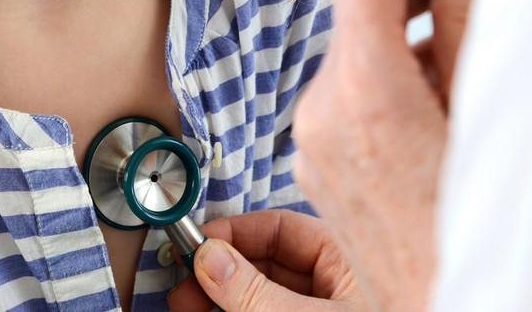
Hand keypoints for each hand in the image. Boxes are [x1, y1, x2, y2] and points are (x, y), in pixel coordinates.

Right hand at [166, 209, 365, 311]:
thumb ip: (257, 292)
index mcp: (347, 260)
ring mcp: (321, 309)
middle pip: (265, 264)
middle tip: (183, 289)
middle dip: (219, 273)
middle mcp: (336, 284)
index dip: (234, 234)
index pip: (281, 228)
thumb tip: (209, 258)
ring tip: (188, 307)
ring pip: (261, 295)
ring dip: (222, 298)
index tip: (196, 246)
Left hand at [292, 0, 493, 311]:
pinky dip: (384, 75)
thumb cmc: (473, 229)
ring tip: (458, 44)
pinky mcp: (316, 163)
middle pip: (354, 7)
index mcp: (364, 88)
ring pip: (353, 51)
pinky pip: (346, 93)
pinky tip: (433, 94)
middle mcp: (323, 109)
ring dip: (399, 32)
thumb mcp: (485, 108)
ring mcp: (313, 141)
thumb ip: (469, 17)